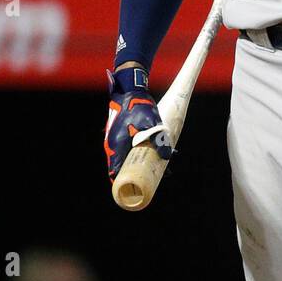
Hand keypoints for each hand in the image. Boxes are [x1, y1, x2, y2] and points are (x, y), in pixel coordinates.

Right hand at [104, 66, 171, 181]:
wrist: (129, 90)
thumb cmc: (137, 106)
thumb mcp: (150, 123)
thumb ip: (159, 139)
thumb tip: (168, 156)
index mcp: (116, 146)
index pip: (116, 172)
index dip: (124, 183)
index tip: (136, 190)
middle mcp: (113, 145)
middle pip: (121, 166)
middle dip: (135, 174)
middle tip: (152, 178)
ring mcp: (115, 140)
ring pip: (125, 157)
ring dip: (137, 163)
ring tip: (155, 166)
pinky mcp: (119, 134)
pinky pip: (127, 149)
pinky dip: (136, 153)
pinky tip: (150, 151)